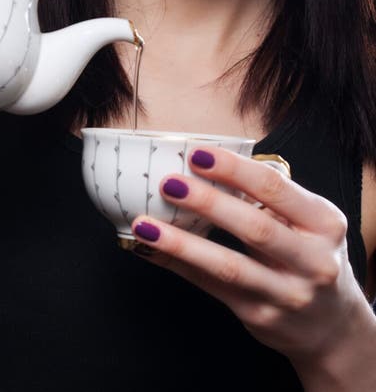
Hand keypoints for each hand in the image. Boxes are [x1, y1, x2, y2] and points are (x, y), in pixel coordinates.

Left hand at [130, 146, 375, 374]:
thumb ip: (271, 197)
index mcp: (323, 223)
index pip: (274, 189)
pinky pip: (212, 287)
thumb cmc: (310, 254)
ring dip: (183, 244)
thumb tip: (206, 164)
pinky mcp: (260, 317)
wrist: (333, 325)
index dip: (233, 169)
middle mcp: (313, 261)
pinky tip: (150, 249)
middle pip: (254, 228)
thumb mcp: (309, 222)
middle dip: (208, 203)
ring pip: (229, 266)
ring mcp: (287, 294)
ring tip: (146, 224)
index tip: (196, 154)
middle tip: (168, 183)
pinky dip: (178, 266)